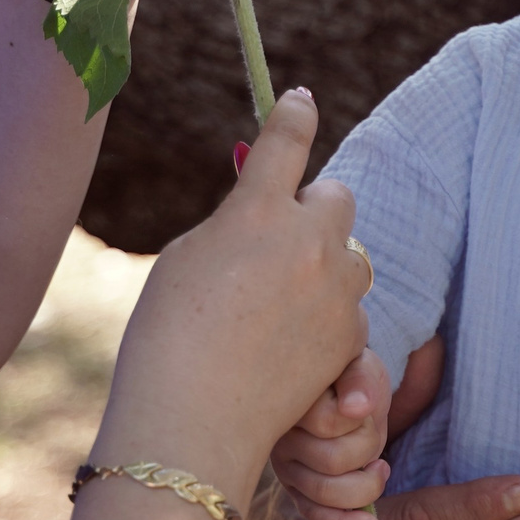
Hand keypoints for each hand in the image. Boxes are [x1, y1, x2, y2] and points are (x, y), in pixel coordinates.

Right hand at [94, 88, 369, 505]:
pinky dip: (328, 316)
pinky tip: (289, 345)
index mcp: (255, 210)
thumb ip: (234, 225)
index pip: (286, 141)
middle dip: (315, 209)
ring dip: (325, 264)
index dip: (294, 114)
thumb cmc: (168, 337)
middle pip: (336, 197)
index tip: (301, 100)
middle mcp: (306, 241)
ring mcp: (336, 290)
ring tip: (278, 303)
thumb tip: (263, 209)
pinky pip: (350, 307)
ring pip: (350, 255)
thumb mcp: (189, 258)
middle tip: (281, 237)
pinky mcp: (351, 335)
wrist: (193, 420)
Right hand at [270, 349, 392, 519]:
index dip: (360, 417)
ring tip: (379, 465)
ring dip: (366, 484)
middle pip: (331, 461)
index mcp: (288, 400)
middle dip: (367, 449)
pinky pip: (316, 517)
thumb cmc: (347, 374)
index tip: (365, 405)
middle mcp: (277, 437)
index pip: (327, 422)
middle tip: (374, 432)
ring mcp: (284, 467)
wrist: (336, 387)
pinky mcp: (295, 491)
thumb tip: (357, 407)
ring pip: (326, 493)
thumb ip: (358, 380)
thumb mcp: (357, 364)